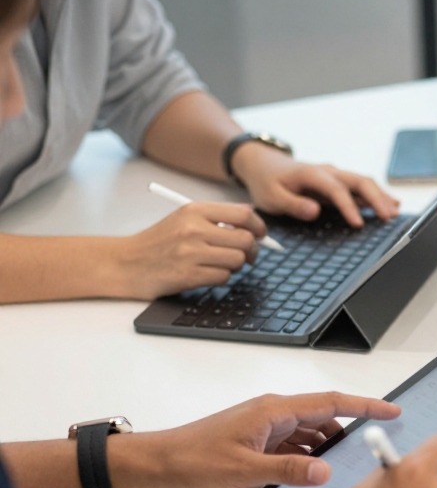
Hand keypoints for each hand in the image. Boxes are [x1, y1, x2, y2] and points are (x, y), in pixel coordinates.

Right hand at [108, 202, 267, 299]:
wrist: (124, 264)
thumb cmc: (158, 242)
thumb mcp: (183, 218)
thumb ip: (217, 214)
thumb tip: (250, 211)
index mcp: (194, 210)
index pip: (243, 214)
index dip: (259, 226)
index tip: (261, 235)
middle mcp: (193, 229)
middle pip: (246, 239)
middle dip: (252, 250)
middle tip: (246, 255)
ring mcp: (190, 252)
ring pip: (238, 260)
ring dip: (236, 266)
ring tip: (222, 264)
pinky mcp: (187, 275)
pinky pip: (224, 277)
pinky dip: (221, 277)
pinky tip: (208, 273)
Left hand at [110, 393, 401, 487]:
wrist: (159, 465)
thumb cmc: (194, 460)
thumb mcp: (245, 469)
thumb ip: (288, 469)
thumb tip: (326, 469)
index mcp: (274, 409)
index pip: (330, 401)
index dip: (365, 405)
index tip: (392, 409)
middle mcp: (274, 413)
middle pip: (324, 416)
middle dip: (351, 429)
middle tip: (375, 447)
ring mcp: (266, 427)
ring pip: (310, 433)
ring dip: (327, 447)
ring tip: (348, 465)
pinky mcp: (258, 442)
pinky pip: (294, 445)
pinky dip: (308, 456)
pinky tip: (315, 473)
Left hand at [232, 144, 400, 228]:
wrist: (263, 164)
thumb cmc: (267, 182)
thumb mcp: (272, 197)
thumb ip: (293, 204)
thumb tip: (315, 211)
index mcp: (313, 174)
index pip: (337, 190)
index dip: (349, 207)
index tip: (358, 224)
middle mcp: (328, 171)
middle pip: (359, 181)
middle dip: (377, 198)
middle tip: (389, 217)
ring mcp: (335, 175)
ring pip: (364, 182)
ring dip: (381, 196)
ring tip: (395, 211)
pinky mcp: (337, 182)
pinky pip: (360, 186)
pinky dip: (376, 195)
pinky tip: (389, 204)